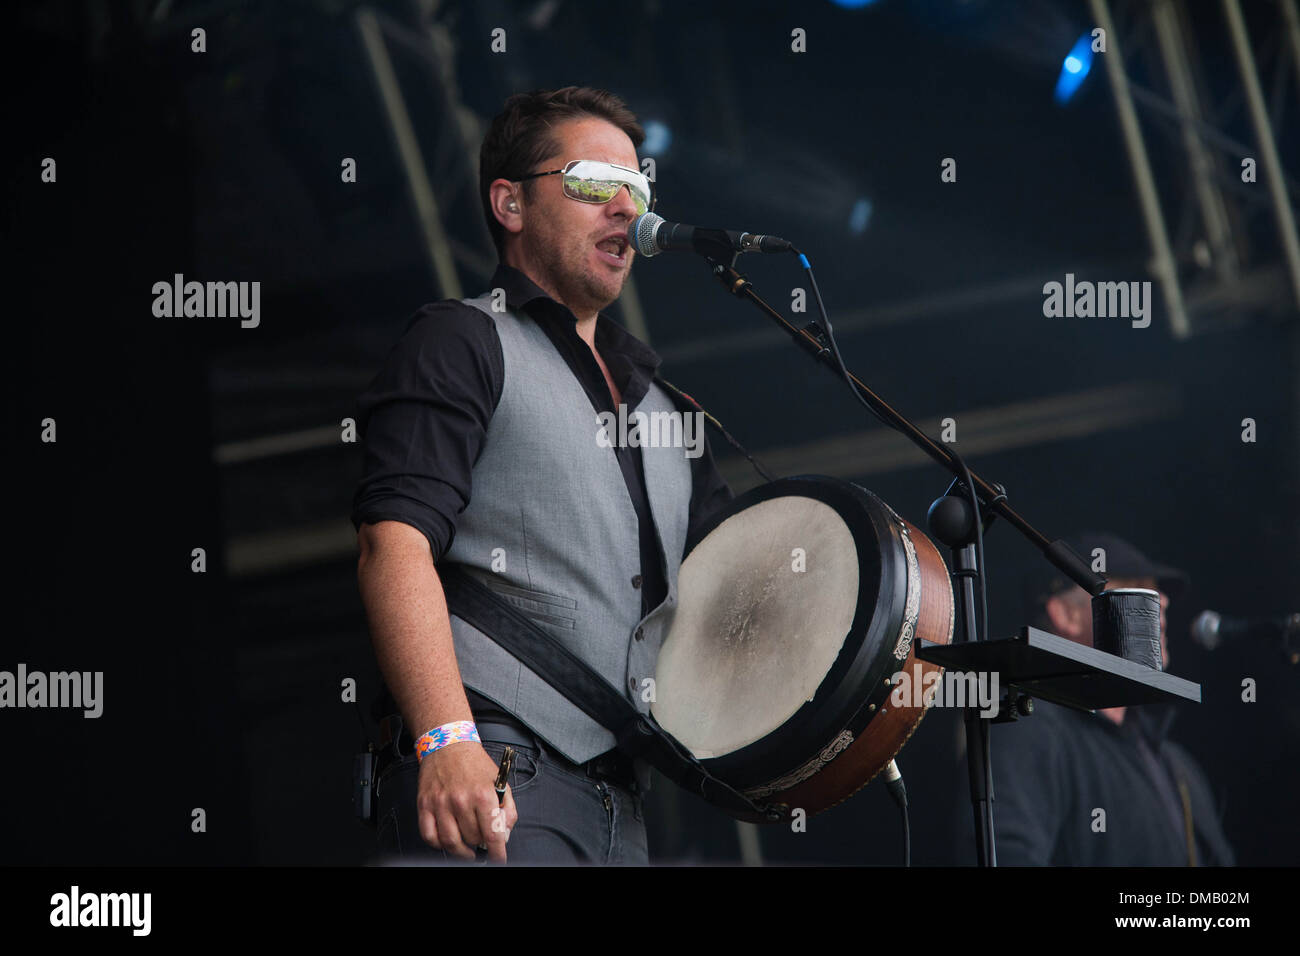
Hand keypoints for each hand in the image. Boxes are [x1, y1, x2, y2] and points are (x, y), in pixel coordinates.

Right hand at [416, 741, 517, 861]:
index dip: (498, 853)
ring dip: (461, 850)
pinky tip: (448, 839)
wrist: (449, 744)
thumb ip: (508, 810)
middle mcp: (461, 800)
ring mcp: (441, 803)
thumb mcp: (500, 782)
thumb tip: (504, 835)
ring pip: (451, 843)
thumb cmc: (475, 764)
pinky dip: (439, 844)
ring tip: (467, 847)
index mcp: (484, 794)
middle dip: (480, 843)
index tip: (499, 859)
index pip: (493, 834)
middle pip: (473, 839)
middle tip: (482, 840)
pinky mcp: (424, 804)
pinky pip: (429, 836)